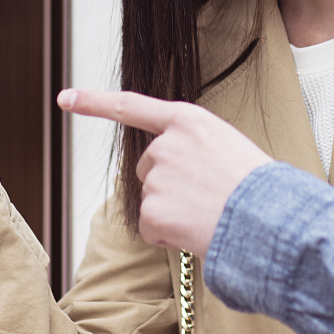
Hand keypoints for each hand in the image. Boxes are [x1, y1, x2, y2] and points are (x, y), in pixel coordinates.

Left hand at [57, 89, 270, 253]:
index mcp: (187, 120)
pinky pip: (151, 227)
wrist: (269, 219)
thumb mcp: (227, 146)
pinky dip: (169, 235)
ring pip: (151, 200)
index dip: (94, 102)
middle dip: (167, 185)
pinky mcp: (151, 209)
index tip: (65, 98)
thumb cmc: (257, 186)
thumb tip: (173, 172)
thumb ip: (193, 148)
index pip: (131, 106)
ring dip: (172, 211)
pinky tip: (196, 229)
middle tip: (207, 195)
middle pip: (147, 168)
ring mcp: (156, 176)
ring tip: (208, 212)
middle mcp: (165, 144)